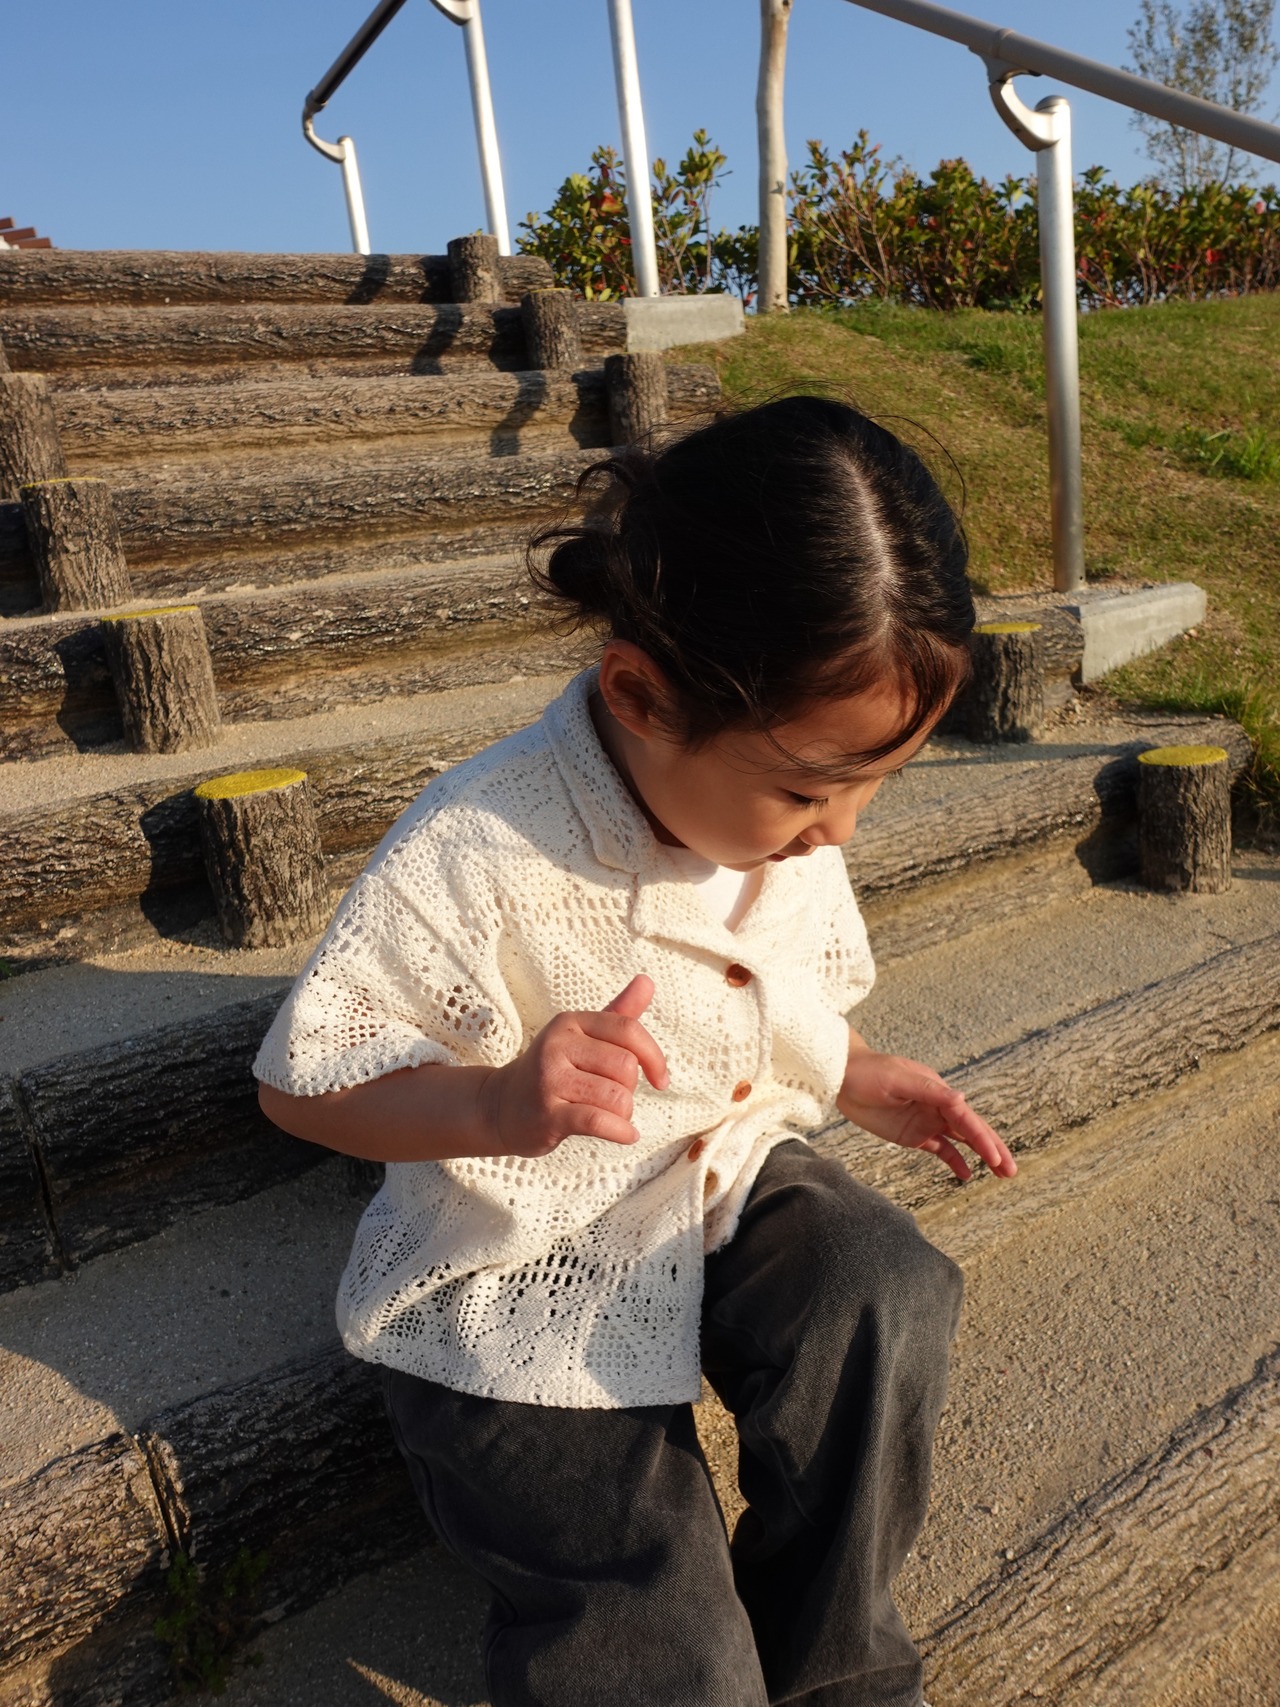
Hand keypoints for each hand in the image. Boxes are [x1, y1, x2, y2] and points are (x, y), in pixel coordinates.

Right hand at [479, 974, 669, 1157]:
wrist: (500, 1107)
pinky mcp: (547, 1115)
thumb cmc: (553, 1070)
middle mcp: (557, 1045)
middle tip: (612, 1098)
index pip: (628, 1030)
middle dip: (630, 1088)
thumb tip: (648, 980)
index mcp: (570, 1022)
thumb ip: (618, 1012)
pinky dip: (621, 1132)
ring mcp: (550, 1080)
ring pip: (617, 1097)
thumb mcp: (582, 1036)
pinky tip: (625, 1135)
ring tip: (610, 1117)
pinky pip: (599, 1122)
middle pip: (625, 1066)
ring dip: (623, 1114)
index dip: (654, 1056)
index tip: (661, 1080)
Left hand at [836, 1043, 1015, 1182]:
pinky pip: (940, 1149)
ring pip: (961, 1141)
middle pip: (971, 1130)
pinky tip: (966, 1175)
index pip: (965, 1117)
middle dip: (993, 1149)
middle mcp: (937, 1106)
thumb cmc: (869, 1072)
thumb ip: (926, 1090)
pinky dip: (955, 1161)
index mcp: (936, 1090)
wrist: (842, 1076)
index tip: (995, 1158)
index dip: (982, 1138)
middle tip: (1011, 1170)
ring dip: (981, 1156)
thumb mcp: (896, 1079)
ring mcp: (927, 1121)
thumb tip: (961, 1098)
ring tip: (1001, 1174)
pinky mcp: (914, 1134)